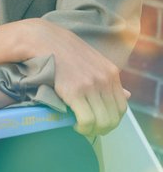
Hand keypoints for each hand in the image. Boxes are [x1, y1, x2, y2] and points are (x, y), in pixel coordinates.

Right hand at [27, 19, 129, 136]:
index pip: (122, 107)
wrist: (44, 40)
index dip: (112, 120)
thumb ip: (109, 79)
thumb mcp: (93, 61)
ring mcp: (90, 86)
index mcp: (111, 72)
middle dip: (102, 129)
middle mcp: (104, 79)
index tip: (98, 122)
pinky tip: (73, 124)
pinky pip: (86, 120)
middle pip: (114, 118)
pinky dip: (82, 128)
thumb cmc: (66, 51)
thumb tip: (128, 95)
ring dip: (92, 130)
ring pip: (102, 122)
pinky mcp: (74, 91)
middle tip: (89, 128)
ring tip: (80, 126)